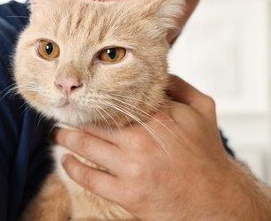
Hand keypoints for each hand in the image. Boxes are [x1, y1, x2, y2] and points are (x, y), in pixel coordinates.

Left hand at [55, 75, 270, 219]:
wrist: (216, 200)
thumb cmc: (207, 154)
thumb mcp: (203, 110)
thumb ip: (180, 86)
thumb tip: (158, 72)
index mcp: (157, 117)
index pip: (115, 100)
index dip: (96, 96)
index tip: (84, 93)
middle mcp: (140, 140)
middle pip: (94, 122)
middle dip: (74, 116)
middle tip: (63, 112)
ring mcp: (132, 168)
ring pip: (85, 146)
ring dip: (65, 137)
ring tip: (58, 132)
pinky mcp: (127, 194)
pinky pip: (89, 178)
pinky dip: (72, 167)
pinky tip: (65, 160)